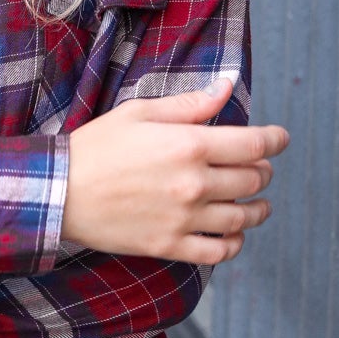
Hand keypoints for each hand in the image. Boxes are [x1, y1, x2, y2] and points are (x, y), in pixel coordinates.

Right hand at [63, 77, 287, 264]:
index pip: (255, 144)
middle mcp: (194, 183)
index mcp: (190, 144)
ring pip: (243, 218)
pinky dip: (235, 244)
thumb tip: (228, 86)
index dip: (276, 141)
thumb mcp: (141, 112)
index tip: (280, 139)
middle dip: (263, 171)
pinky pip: (218, 252)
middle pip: (253, 180)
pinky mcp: (170, 246)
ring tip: (258, 204)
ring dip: (258, 209)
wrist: (58, 191)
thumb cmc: (97, 146)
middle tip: (259, 168)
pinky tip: (235, 234)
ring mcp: (184, 219)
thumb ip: (191, 104)